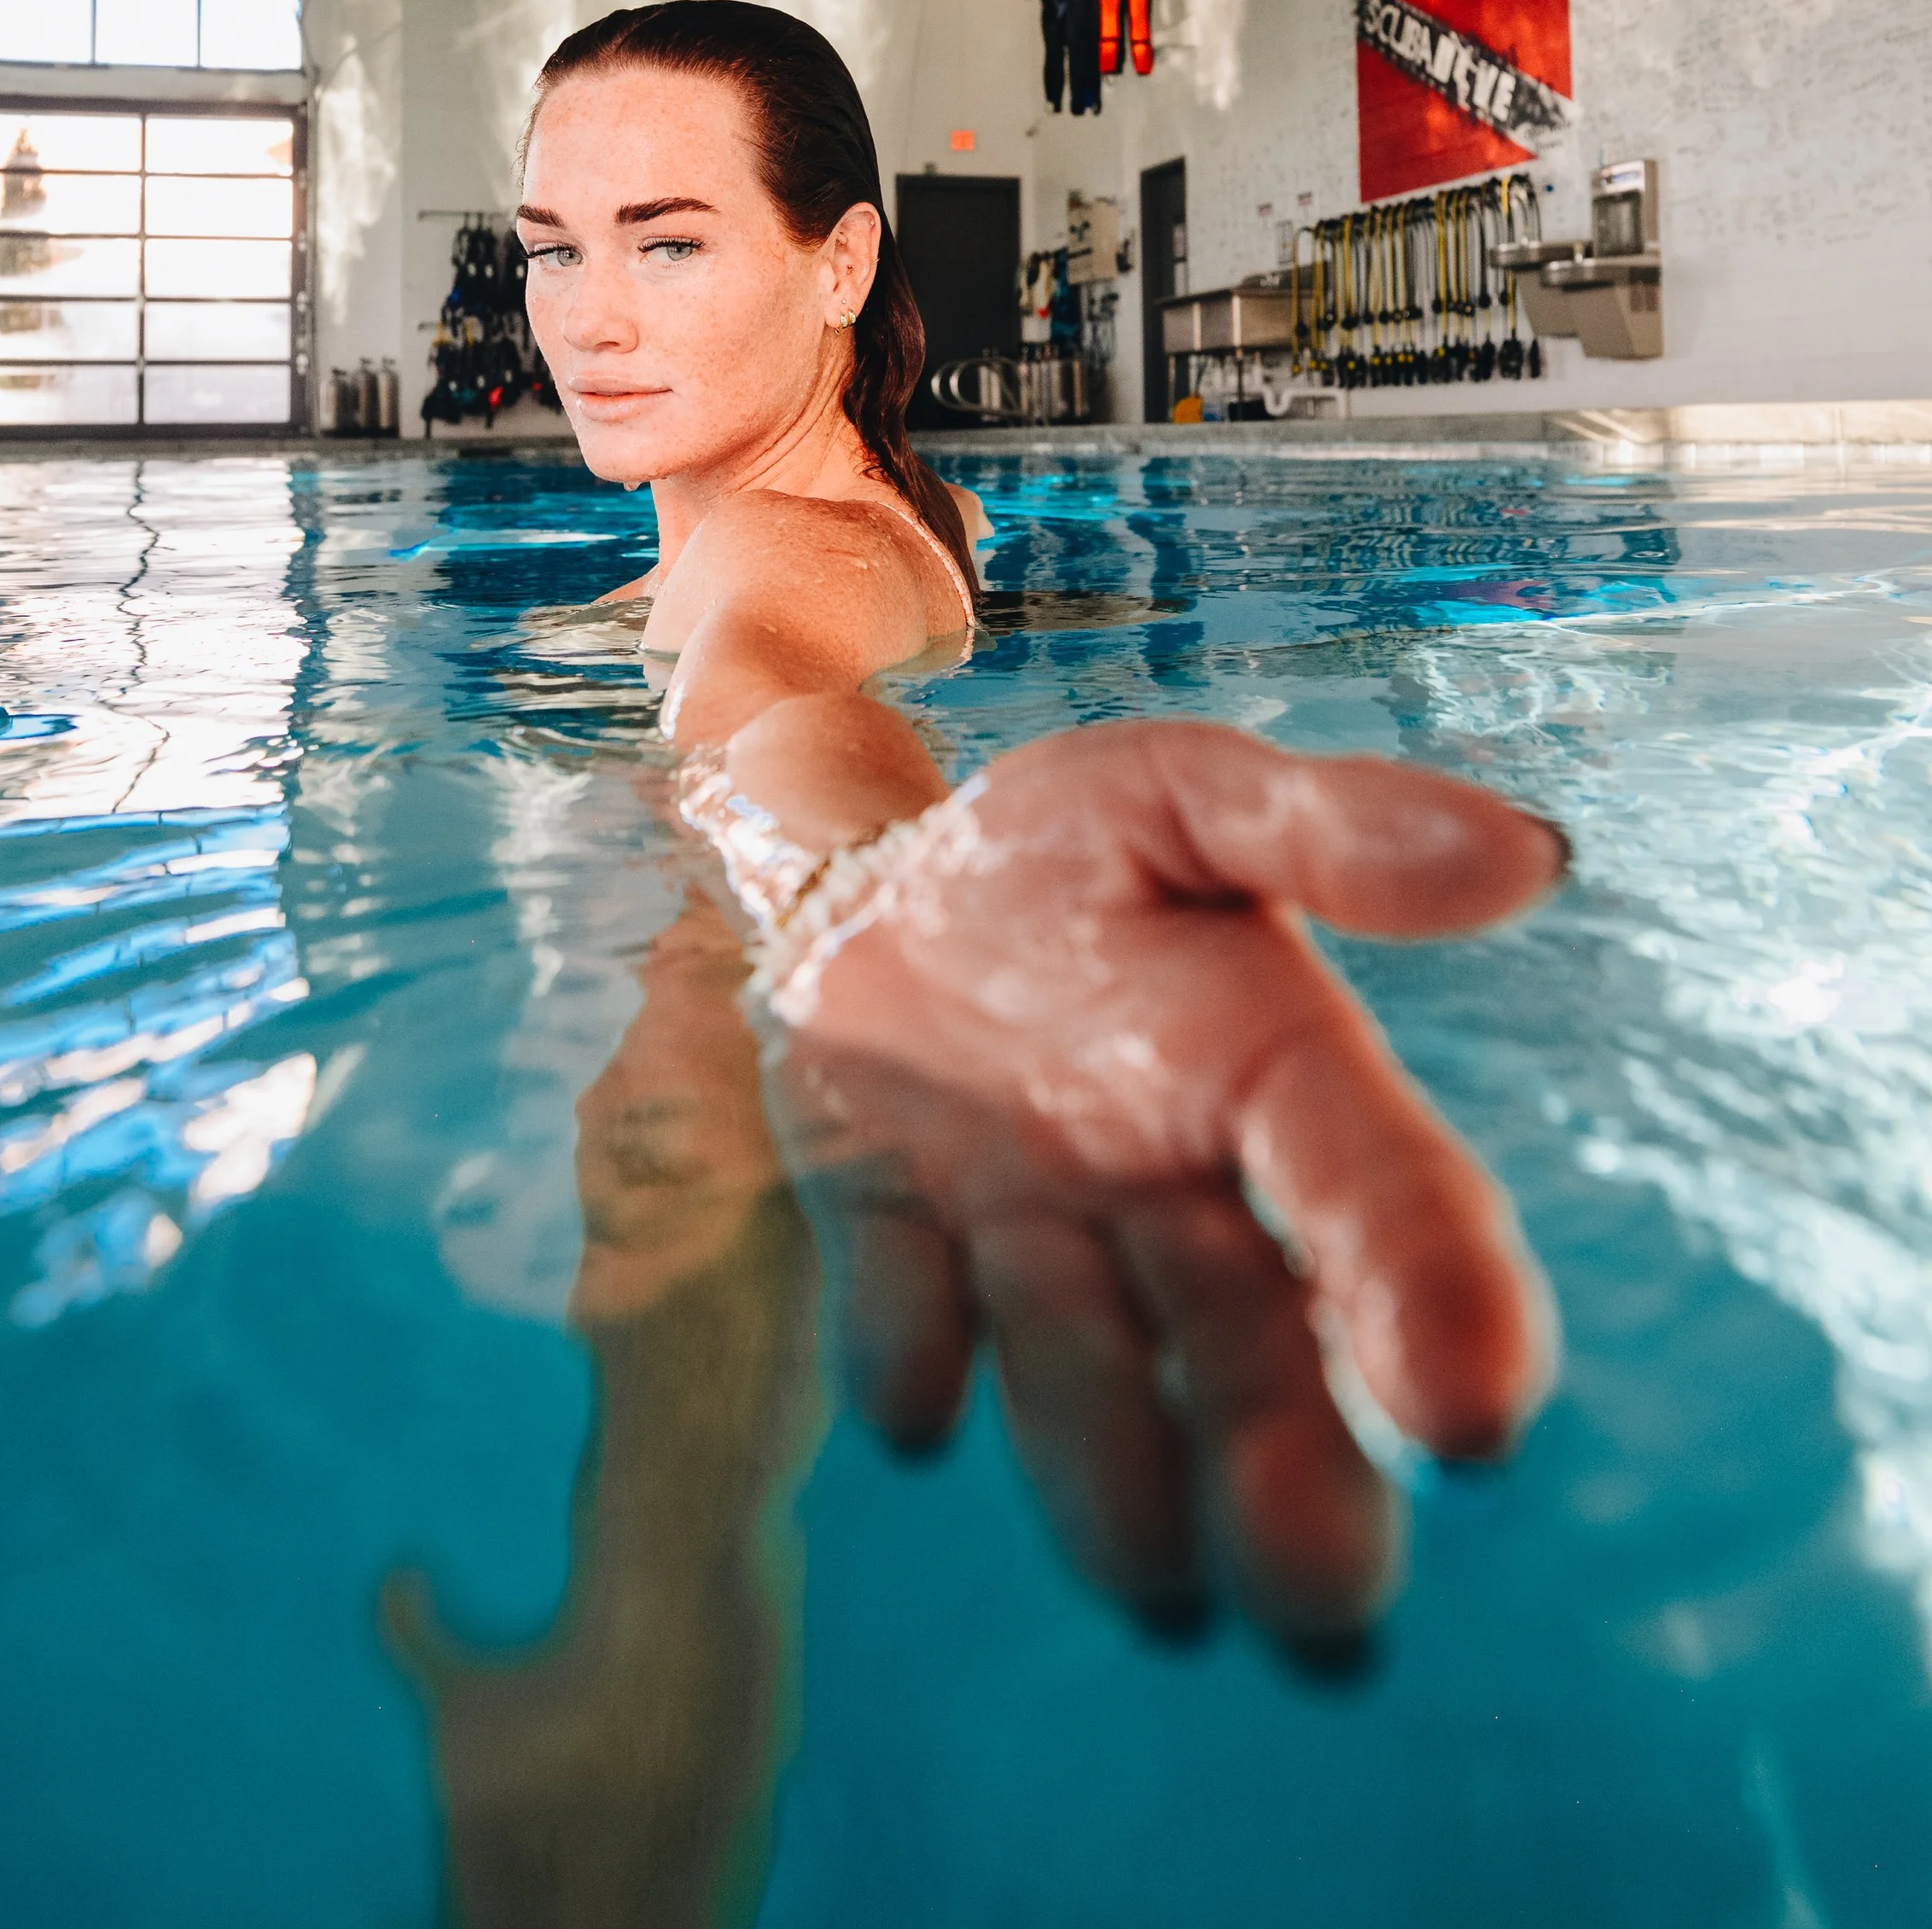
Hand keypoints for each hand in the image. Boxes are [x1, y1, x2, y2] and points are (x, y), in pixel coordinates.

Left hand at [751, 720, 1563, 1651]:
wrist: (869, 880)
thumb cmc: (1064, 849)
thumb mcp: (1185, 793)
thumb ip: (1330, 827)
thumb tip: (1531, 853)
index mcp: (1273, 1081)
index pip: (1383, 1202)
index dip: (1437, 1305)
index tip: (1473, 1423)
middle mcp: (1170, 1203)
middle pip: (1256, 1360)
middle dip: (1293, 1483)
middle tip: (1328, 1606)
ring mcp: (1027, 1247)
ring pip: (1088, 1390)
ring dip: (1118, 1478)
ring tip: (1156, 1581)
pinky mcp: (892, 1263)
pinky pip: (903, 1337)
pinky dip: (911, 1367)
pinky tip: (920, 1401)